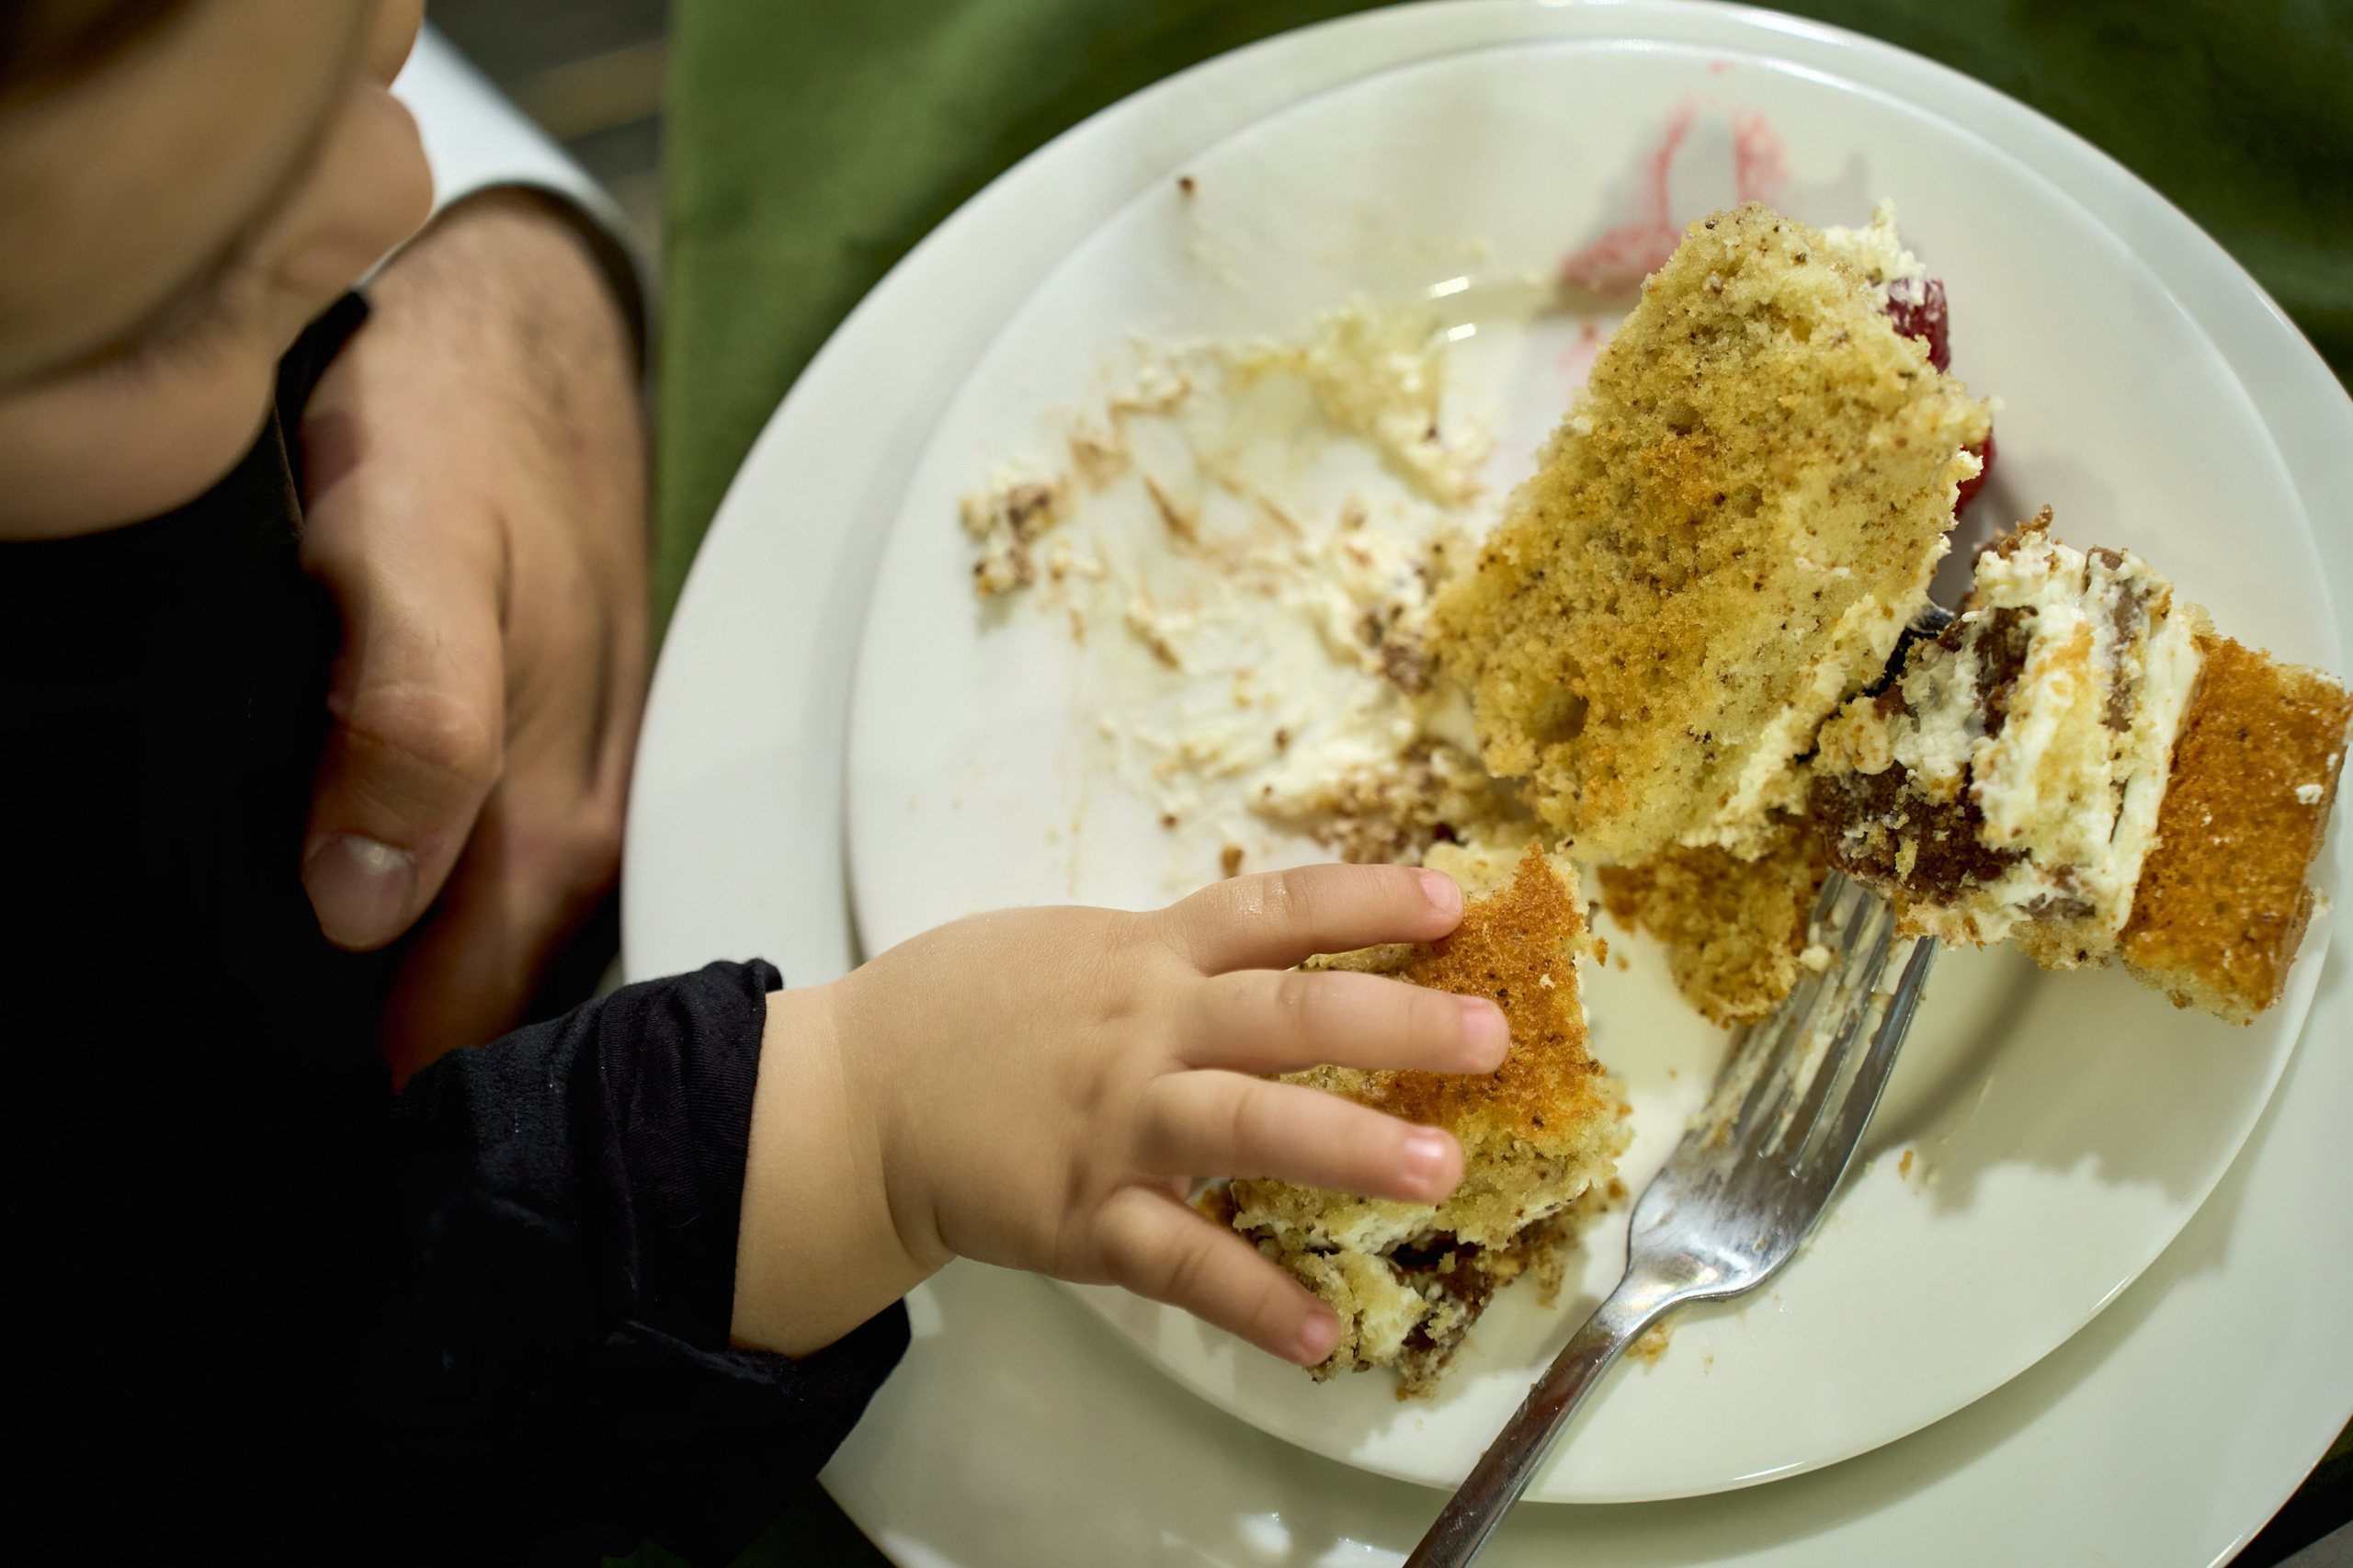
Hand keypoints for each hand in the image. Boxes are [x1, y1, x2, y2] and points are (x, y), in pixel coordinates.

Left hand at [295, 190, 646, 1081]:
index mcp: (556, 827)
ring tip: (307, 1064)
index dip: (386, 1109)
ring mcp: (581, 807)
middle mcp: (587, 839)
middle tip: (276, 1129)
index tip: (296, 1152)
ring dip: (418, 1017)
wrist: (525, 334)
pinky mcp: (563, 770)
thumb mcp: (412, 547)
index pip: (471, 1037)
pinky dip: (436, 935)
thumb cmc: (461, 426)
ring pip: (500, 967)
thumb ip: (411, 723)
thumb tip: (364, 906)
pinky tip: (370, 935)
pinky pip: (503, 899)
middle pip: (495, 1023)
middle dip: (397, 1088)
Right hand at [731, 864, 1509, 1364]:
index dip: (1367, 903)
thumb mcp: (1070, 945)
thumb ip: (1169, 951)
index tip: (1453, 903)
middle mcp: (1143, 1030)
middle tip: (1489, 1038)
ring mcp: (1117, 1125)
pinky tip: (1317, 1333)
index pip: (1273, 910)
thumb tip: (1270, 942)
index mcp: (1144, 955)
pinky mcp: (1084, 1215)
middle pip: (1288, 1015)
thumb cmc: (962, 1010)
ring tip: (1439, 1170)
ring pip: (1249, 1127)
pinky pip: (1181, 1261)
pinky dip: (1250, 1300)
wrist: (855, 1096)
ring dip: (1349, 1149)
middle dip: (1396, 1023)